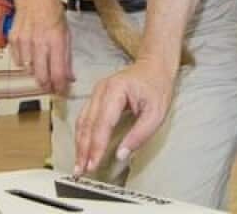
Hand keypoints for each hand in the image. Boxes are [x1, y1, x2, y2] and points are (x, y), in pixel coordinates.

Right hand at [8, 0, 73, 94]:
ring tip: (44, 69)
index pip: (58, 73)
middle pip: (41, 77)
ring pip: (29, 71)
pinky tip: (32, 57)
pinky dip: (26, 63)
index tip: (63, 92)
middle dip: (48, 87)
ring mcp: (24, 42)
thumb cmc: (52, 10)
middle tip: (53, 88)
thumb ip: (67, 57)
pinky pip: (19, 61)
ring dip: (37, 74)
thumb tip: (69, 77)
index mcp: (56, 40)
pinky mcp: (13, 40)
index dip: (60, 88)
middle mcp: (39, 42)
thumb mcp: (66, 32)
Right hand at [73, 58, 175, 176]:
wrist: (155, 66)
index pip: (102, 124)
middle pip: (87, 124)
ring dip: (80, 144)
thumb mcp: (156, 113)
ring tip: (80, 164)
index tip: (92, 164)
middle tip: (81, 170)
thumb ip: (139, 135)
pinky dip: (82, 135)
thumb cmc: (157, 86)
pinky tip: (82, 148)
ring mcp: (96, 92)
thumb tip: (121, 154)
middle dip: (83, 149)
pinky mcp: (96, 97)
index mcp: (115, 90)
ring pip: (82, 122)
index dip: (96, 147)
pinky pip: (85, 118)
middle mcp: (101, 90)